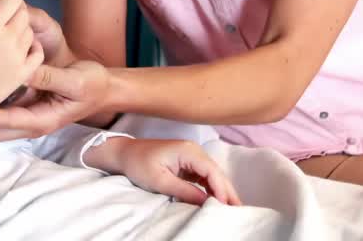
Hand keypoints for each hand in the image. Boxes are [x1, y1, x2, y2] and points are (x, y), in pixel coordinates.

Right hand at [0, 0, 43, 118]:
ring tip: (7, 31)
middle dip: (14, 8)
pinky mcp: (23, 73)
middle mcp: (8, 39)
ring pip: (30, 31)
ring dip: (21, 27)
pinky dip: (32, 47)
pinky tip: (21, 47)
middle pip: (23, 11)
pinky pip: (37, 52)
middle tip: (2, 13)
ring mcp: (18, 57)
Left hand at [0, 60, 108, 140]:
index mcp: (42, 120)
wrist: (104, 88)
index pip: (5, 123)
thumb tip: (23, 71)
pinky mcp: (27, 108)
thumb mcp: (74, 80)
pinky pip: (2, 113)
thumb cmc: (92, 84)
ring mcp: (28, 117)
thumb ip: (49, 77)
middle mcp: (32, 123)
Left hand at [91, 138, 240, 206]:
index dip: (222, 190)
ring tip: (231, 209)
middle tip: (239, 211)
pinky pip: (205, 176)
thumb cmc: (138, 164)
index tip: (228, 207)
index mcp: (188, 150)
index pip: (212, 171)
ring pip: (213, 175)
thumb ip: (184, 191)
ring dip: (221, 191)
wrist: (124, 153)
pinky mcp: (188, 162)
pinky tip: (216, 201)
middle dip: (227, 192)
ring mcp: (192, 155)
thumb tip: (206, 202)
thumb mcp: (159, 181)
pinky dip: (211, 188)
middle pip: (217, 173)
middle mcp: (194, 150)